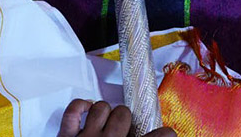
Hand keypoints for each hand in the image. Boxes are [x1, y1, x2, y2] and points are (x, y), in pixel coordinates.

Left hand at [58, 100, 176, 136]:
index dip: (165, 135)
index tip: (167, 134)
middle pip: (124, 114)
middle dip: (126, 121)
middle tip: (125, 130)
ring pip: (101, 108)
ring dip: (105, 114)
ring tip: (106, 124)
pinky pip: (73, 110)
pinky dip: (80, 106)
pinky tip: (87, 111)